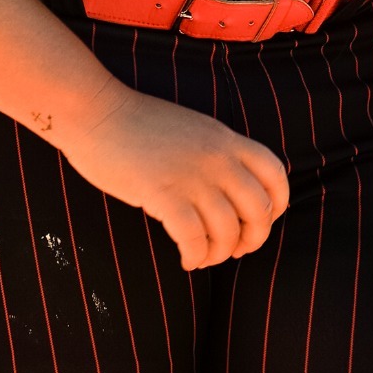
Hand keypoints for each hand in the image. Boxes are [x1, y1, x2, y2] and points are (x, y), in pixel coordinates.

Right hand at [57, 81, 289, 270]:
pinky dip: (196, 257)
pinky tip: (186, 260)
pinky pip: (195, 240)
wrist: (96, 112)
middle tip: (234, 249)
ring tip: (203, 257)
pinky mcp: (164, 193)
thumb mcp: (191, 129)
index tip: (261, 219)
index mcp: (224, 138)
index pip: (275, 171)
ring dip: (219, 254)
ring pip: (228, 231)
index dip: (277, 204)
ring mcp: (191, 175)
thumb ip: (215, 153)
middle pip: (259, 209)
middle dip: (253, 238)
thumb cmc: (136, 124)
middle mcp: (216, 156)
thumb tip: (229, 192)